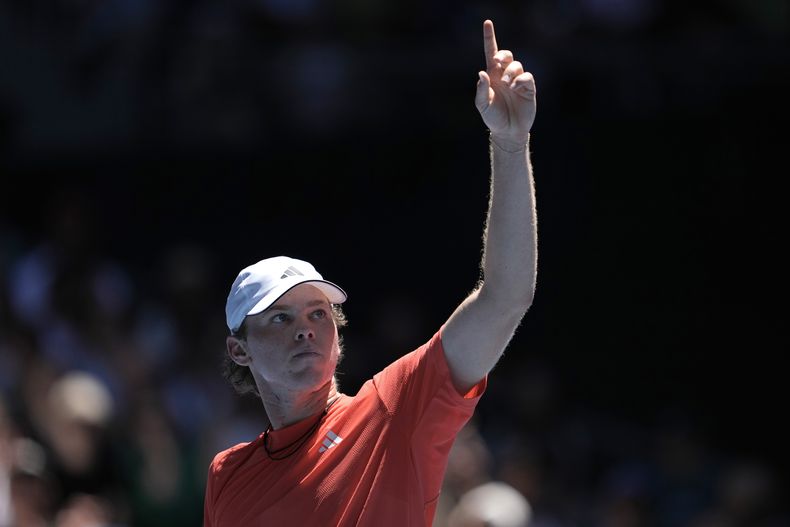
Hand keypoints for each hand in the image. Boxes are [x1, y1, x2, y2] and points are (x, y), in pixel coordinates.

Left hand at [475, 19, 535, 148]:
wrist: (508, 131)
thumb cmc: (493, 117)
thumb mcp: (483, 105)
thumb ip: (481, 90)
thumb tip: (482, 73)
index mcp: (492, 76)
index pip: (491, 53)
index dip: (489, 37)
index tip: (487, 23)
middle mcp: (505, 75)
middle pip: (506, 55)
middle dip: (503, 55)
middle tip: (497, 63)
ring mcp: (517, 81)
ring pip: (517, 65)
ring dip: (510, 72)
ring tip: (506, 84)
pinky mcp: (528, 88)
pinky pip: (526, 77)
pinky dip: (520, 80)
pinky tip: (515, 88)